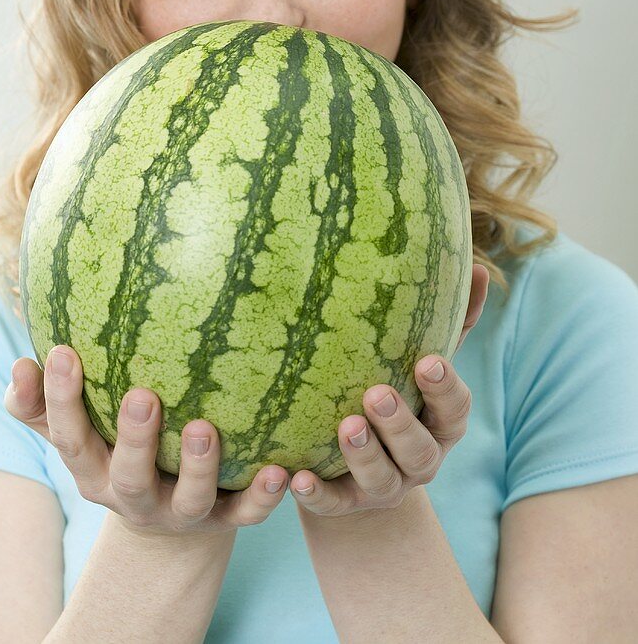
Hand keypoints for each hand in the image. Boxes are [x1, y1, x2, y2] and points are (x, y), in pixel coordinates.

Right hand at [4, 345, 289, 538]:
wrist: (169, 520)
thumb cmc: (115, 447)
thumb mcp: (78, 430)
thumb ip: (41, 402)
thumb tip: (22, 364)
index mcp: (94, 470)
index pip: (69, 439)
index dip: (61, 400)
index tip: (64, 351)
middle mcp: (134, 497)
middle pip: (129, 477)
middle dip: (134, 440)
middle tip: (143, 395)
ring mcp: (181, 512)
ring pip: (189, 499)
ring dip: (198, 467)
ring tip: (205, 428)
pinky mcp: (225, 519)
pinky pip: (246, 514)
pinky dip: (264, 497)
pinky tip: (282, 470)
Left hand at [290, 263, 489, 519]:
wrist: (358, 468)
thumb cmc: (398, 394)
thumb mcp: (421, 364)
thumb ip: (450, 324)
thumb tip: (479, 268)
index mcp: (441, 424)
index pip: (455, 409)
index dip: (444, 388)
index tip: (427, 361)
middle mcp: (420, 461)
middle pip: (420, 451)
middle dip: (400, 424)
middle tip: (376, 394)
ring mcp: (385, 488)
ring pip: (381, 480)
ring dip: (363, 455)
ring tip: (345, 425)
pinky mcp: (346, 506)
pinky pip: (333, 506)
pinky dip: (316, 494)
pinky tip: (295, 477)